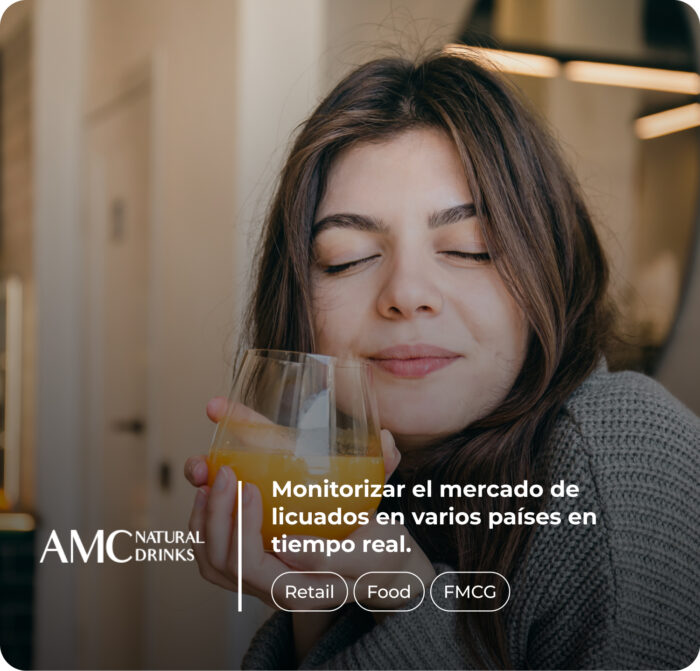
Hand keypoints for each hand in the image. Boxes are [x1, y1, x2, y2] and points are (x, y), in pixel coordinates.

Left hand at [185, 397, 405, 609]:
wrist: (384, 564)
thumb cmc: (380, 554)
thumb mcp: (371, 553)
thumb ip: (332, 555)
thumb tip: (284, 545)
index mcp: (300, 591)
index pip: (252, 568)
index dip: (242, 527)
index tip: (250, 486)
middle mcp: (274, 591)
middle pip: (224, 564)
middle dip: (217, 515)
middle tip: (225, 474)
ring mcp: (263, 580)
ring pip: (212, 562)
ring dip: (203, 521)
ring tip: (209, 482)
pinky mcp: (258, 564)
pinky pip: (216, 553)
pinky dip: (205, 524)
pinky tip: (210, 494)